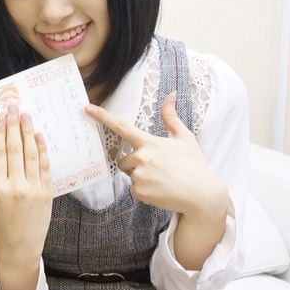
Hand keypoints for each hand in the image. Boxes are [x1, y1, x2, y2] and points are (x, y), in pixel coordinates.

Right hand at [0, 103, 51, 260]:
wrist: (19, 249)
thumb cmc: (2, 226)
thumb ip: (0, 176)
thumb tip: (5, 150)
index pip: (0, 152)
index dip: (1, 131)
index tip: (1, 115)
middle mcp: (16, 186)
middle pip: (15, 148)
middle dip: (14, 125)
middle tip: (14, 107)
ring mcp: (34, 189)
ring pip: (30, 154)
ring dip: (28, 132)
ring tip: (26, 116)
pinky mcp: (47, 193)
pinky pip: (44, 166)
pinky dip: (41, 149)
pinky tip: (38, 136)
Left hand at [85, 92, 227, 219]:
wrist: (202, 194)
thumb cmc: (194, 165)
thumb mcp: (184, 138)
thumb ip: (171, 117)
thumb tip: (170, 94)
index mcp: (150, 143)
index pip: (122, 127)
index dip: (102, 117)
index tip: (87, 108)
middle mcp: (141, 158)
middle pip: (124, 160)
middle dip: (135, 164)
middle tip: (157, 169)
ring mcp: (140, 176)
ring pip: (130, 175)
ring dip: (140, 178)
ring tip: (162, 180)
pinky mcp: (140, 192)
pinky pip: (134, 190)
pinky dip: (144, 191)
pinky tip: (161, 190)